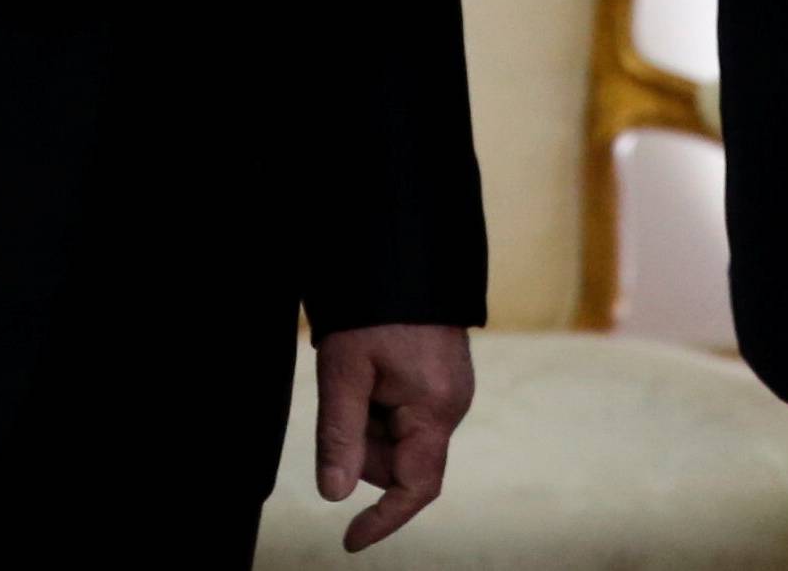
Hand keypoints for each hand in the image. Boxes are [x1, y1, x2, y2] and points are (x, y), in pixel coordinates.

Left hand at [315, 321, 473, 551]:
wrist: (405, 247)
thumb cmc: (376, 306)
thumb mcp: (346, 371)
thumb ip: (340, 436)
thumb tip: (334, 496)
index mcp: (436, 409)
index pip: (416, 488)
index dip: (383, 520)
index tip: (349, 541)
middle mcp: (452, 404)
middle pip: (398, 461)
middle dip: (363, 445)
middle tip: (344, 393)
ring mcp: (450, 388)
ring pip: (398, 436)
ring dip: (369, 420)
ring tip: (358, 370)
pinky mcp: (442, 374)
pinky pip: (405, 411)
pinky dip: (379, 403)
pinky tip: (370, 368)